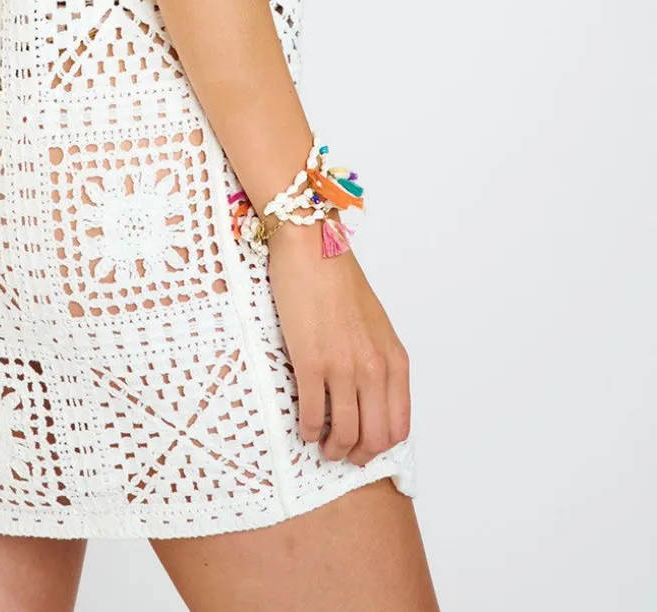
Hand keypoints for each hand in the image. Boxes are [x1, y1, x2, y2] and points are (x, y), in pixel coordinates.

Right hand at [265, 219, 410, 467]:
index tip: (364, 446)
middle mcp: (374, 368)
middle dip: (356, 454)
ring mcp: (343, 367)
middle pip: (374, 438)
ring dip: (332, 448)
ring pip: (344, 433)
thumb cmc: (339, 282)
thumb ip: (377, 362)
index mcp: (394, 360)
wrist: (312, 248)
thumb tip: (367, 400)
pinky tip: (303, 428)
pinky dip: (308, 430)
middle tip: (341, 452)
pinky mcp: (311, 361)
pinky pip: (312, 415)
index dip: (380, 446)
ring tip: (322, 444)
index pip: (398, 426)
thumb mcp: (375, 326)